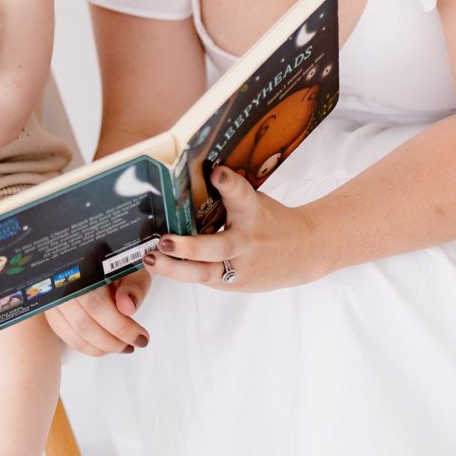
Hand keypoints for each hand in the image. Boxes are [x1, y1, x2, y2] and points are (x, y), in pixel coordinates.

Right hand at [48, 268, 150, 356]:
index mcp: (83, 267)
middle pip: (83, 324)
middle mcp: (61, 282)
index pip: (97, 305)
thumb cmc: (118, 261)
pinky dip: (87, 345)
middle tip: (132, 345)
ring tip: (122, 347)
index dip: (120, 327)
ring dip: (100, 347)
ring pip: (73, 334)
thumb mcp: (133, 268)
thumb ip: (134, 286)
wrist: (101, 254)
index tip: (140, 338)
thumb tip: (127, 307)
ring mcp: (52, 296)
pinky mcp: (51, 308)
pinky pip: (65, 334)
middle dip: (112, 342)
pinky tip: (105, 345)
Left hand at [147, 166, 323, 296]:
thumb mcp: (254, 202)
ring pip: (205, 272)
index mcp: (253, 211)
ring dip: (175, 268)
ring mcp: (241, 266)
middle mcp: (247, 240)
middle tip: (164, 241)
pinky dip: (181, 272)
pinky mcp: (235, 283)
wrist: (304, 251)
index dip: (229, 183)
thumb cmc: (268, 220)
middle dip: (188, 246)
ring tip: (151, 259)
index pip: (241, 193)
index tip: (217, 172)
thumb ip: (228, 197)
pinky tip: (159, 265)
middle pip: (217, 246)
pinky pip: (203, 278)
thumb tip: (185, 183)